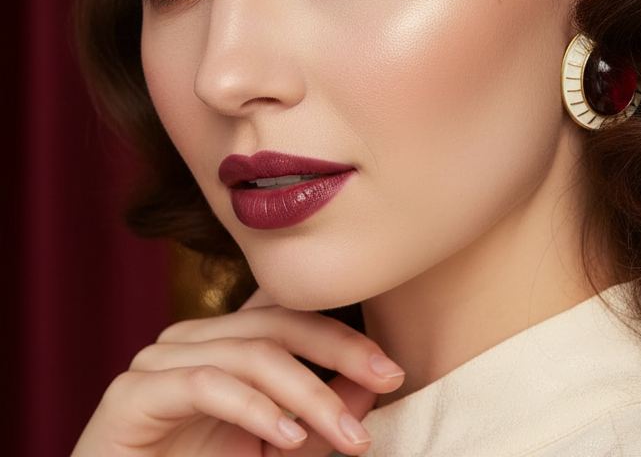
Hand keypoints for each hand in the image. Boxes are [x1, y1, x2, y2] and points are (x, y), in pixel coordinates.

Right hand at [70, 289, 404, 456]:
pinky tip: (289, 437)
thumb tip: (372, 383)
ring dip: (308, 394)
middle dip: (339, 351)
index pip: (290, 315)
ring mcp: (160, 358)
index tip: (390, 369)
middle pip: (278, 325)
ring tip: (348, 436)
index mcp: (223, 340)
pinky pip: (206, 384)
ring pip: (250, 353)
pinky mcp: (133, 392)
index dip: (343, 334)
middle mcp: (192, 337)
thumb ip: (318, 415)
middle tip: (386, 379)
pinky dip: (255, 408)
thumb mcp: (276, 448)